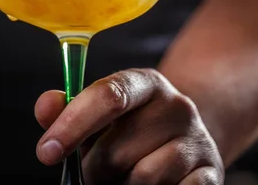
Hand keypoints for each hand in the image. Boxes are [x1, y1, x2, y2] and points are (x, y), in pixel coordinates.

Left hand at [35, 69, 224, 183]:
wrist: (185, 143)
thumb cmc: (130, 131)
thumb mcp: (100, 115)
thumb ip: (68, 110)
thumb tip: (45, 107)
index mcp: (146, 82)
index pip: (109, 95)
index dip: (73, 124)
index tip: (47, 151)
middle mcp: (177, 105)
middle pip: (118, 148)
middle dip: (97, 168)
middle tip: (99, 169)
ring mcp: (198, 139)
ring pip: (144, 176)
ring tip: (127, 177)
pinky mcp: (212, 173)